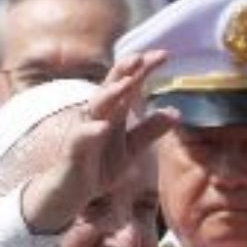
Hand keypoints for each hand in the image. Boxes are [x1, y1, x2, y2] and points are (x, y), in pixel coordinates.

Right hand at [20, 50, 178, 232]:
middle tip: (140, 56)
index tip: (163, 54)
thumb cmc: (99, 165)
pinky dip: (90, 132)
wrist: (70, 192)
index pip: (128, 84)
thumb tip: (176, 111)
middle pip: (110, 88)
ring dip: (109, 94)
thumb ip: (150, 130)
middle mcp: (97, 116)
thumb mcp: (130, 149)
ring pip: (95, 108)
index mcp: (112, 112)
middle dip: (124, 71)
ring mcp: (83, 131)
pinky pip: (80, 140)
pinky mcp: (73, 152)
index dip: (143, 69)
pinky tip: (102, 126)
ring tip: (126, 83)